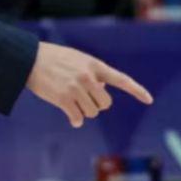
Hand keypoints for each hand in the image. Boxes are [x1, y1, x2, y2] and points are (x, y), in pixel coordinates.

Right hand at [25, 42, 152, 127]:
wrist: (30, 59)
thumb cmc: (55, 59)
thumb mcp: (78, 59)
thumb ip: (93, 73)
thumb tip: (102, 93)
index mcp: (95, 65)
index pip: (121, 79)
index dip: (137, 90)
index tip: (149, 100)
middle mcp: (88, 77)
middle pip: (105, 104)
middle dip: (97, 105)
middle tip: (84, 99)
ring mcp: (76, 88)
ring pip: (91, 112)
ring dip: (84, 111)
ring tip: (72, 102)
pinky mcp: (63, 99)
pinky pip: (77, 118)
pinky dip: (75, 120)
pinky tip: (71, 118)